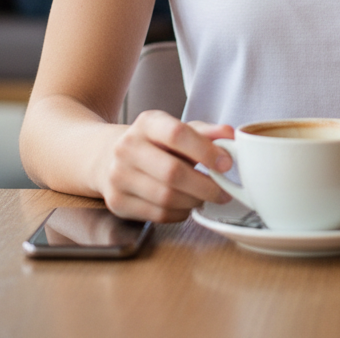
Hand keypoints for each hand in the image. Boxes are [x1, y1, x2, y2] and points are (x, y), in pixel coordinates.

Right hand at [100, 111, 233, 222]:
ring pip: (166, 197)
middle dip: (205, 185)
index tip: (227, 164)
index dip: (205, 150)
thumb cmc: (154, 143)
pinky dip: (179, 213)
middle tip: (224, 191)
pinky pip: (157, 215)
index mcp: (147, 123)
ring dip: (194, 201)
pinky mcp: (117, 202)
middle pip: (172, 172)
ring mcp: (118, 176)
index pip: (177, 134)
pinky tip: (186, 205)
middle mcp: (127, 148)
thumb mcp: (176, 129)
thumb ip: (205, 132)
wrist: (108, 156)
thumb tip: (231, 134)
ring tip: (205, 197)